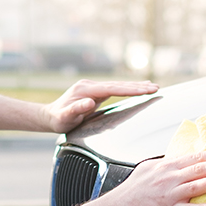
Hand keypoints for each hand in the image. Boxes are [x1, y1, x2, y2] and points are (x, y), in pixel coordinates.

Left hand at [41, 79, 158, 133]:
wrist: (49, 117)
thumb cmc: (58, 120)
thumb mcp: (64, 117)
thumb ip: (76, 109)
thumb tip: (89, 103)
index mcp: (87, 89)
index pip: (114, 88)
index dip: (131, 89)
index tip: (146, 89)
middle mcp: (91, 86)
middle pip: (118, 85)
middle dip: (138, 86)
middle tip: (156, 87)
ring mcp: (93, 88)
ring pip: (118, 86)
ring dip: (135, 86)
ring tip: (152, 86)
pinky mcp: (95, 92)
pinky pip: (115, 89)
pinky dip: (127, 89)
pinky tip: (136, 89)